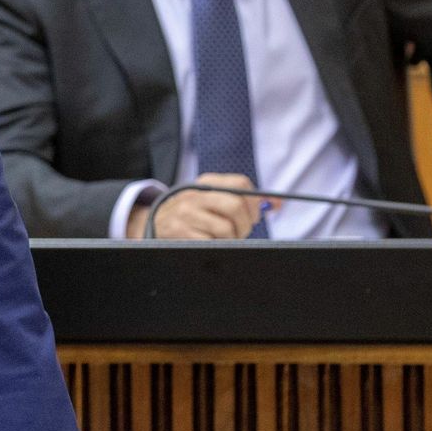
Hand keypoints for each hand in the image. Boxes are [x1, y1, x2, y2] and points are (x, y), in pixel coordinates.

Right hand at [128, 173, 274, 238]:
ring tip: (226, 239)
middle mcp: (195, 195)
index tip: (257, 215)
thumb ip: (240, 198)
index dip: (256, 202)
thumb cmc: (194, 213)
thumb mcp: (211, 197)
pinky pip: (212, 243)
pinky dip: (218, 247)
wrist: (154, 223)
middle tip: (242, 231)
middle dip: (245, 224)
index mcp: (206, 183)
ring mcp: (186, 215)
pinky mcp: (181, 233)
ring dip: (232, 239)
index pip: (241, 184)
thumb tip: (277, 205)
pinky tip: (212, 244)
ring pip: (226, 229)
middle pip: (235, 207)